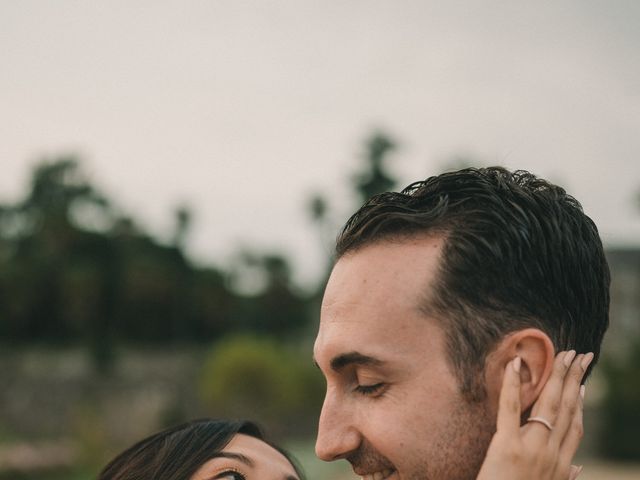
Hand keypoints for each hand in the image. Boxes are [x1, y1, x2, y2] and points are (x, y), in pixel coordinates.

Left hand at [476, 350, 592, 479]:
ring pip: (548, 405)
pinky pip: (511, 408)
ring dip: (556, 376)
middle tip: (579, 356)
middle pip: (567, 410)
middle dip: (574, 380)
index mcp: (561, 466)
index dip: (580, 402)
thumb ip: (566, 479)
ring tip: (560, 354)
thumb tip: (580, 470)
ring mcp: (531, 448)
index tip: (582, 383)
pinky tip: (515, 363)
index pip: (576, 427)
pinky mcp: (507, 445)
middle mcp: (551, 454)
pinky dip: (514, 384)